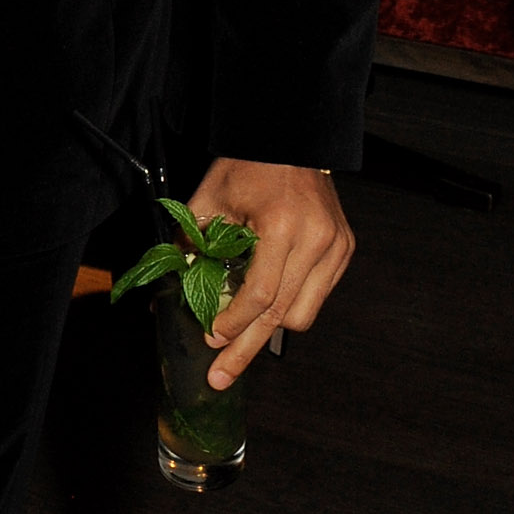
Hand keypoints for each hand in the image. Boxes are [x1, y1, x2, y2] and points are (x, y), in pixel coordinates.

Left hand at [189, 158, 354, 387]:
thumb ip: (191, 245)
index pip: (260, 294)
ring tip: (238, 334)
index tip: (209, 339)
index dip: (233, 324)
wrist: (291, 136)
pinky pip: (316, 296)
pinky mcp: (344, 248)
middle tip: (220, 376)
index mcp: (282, 225)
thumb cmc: (247, 165)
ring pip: (303, 313)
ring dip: (269, 328)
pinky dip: (289, 305)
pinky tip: (265, 306)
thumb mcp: (209, 200)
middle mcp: (317, 239)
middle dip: (246, 349)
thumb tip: (168, 290)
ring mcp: (336, 245)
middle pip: (282, 315)